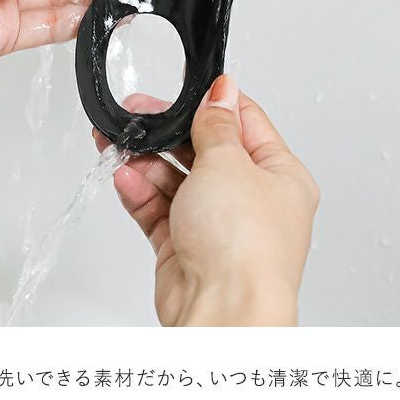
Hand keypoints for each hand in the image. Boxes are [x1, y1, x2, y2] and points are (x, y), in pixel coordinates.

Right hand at [93, 75, 319, 326]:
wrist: (222, 313)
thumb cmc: (244, 247)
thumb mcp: (228, 163)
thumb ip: (216, 126)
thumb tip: (221, 92)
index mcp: (280, 176)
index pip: (246, 123)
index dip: (214, 102)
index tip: (186, 85)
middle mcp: (252, 201)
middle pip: (206, 151)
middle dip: (168, 132)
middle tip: (137, 113)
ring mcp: (219, 226)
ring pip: (178, 180)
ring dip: (147, 162)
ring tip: (120, 146)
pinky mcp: (188, 248)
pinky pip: (160, 210)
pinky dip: (141, 193)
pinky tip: (124, 176)